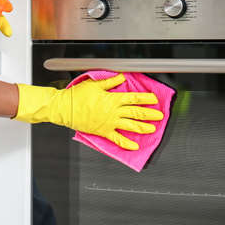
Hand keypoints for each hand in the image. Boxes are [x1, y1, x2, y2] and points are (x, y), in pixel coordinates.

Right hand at [15, 74, 163, 149]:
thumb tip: (121, 77)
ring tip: (152, 129)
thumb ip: (110, 81)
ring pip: (130, 126)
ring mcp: (109, 123)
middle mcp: (114, 112)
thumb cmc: (77, 96)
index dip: (146, 99)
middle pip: (136, 113)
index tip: (154, 99)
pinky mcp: (103, 132)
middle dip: (150, 114)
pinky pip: (117, 139)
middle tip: (159, 116)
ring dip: (143, 128)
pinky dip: (126, 144)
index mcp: (113, 99)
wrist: (64, 108)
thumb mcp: (95, 84)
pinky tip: (134, 146)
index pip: (134, 98)